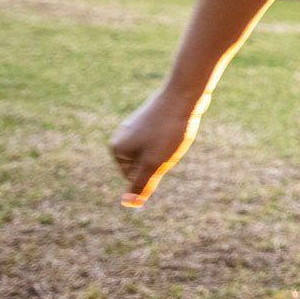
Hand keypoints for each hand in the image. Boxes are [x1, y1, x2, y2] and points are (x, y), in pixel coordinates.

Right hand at [108, 89, 205, 207]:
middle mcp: (121, 136)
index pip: (136, 178)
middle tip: (168, 143)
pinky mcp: (150, 119)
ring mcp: (135, 126)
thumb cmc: (167, 131)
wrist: (183, 95)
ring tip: (172, 133)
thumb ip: (140, 185)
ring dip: (167, 149)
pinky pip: (162, 139)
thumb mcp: (154, 164)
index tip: (159, 152)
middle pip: (145, 165)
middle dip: (160, 160)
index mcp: (116, 149)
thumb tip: (128, 204)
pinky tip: (176, 124)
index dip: (154, 170)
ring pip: (155, 153)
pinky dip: (171, 138)